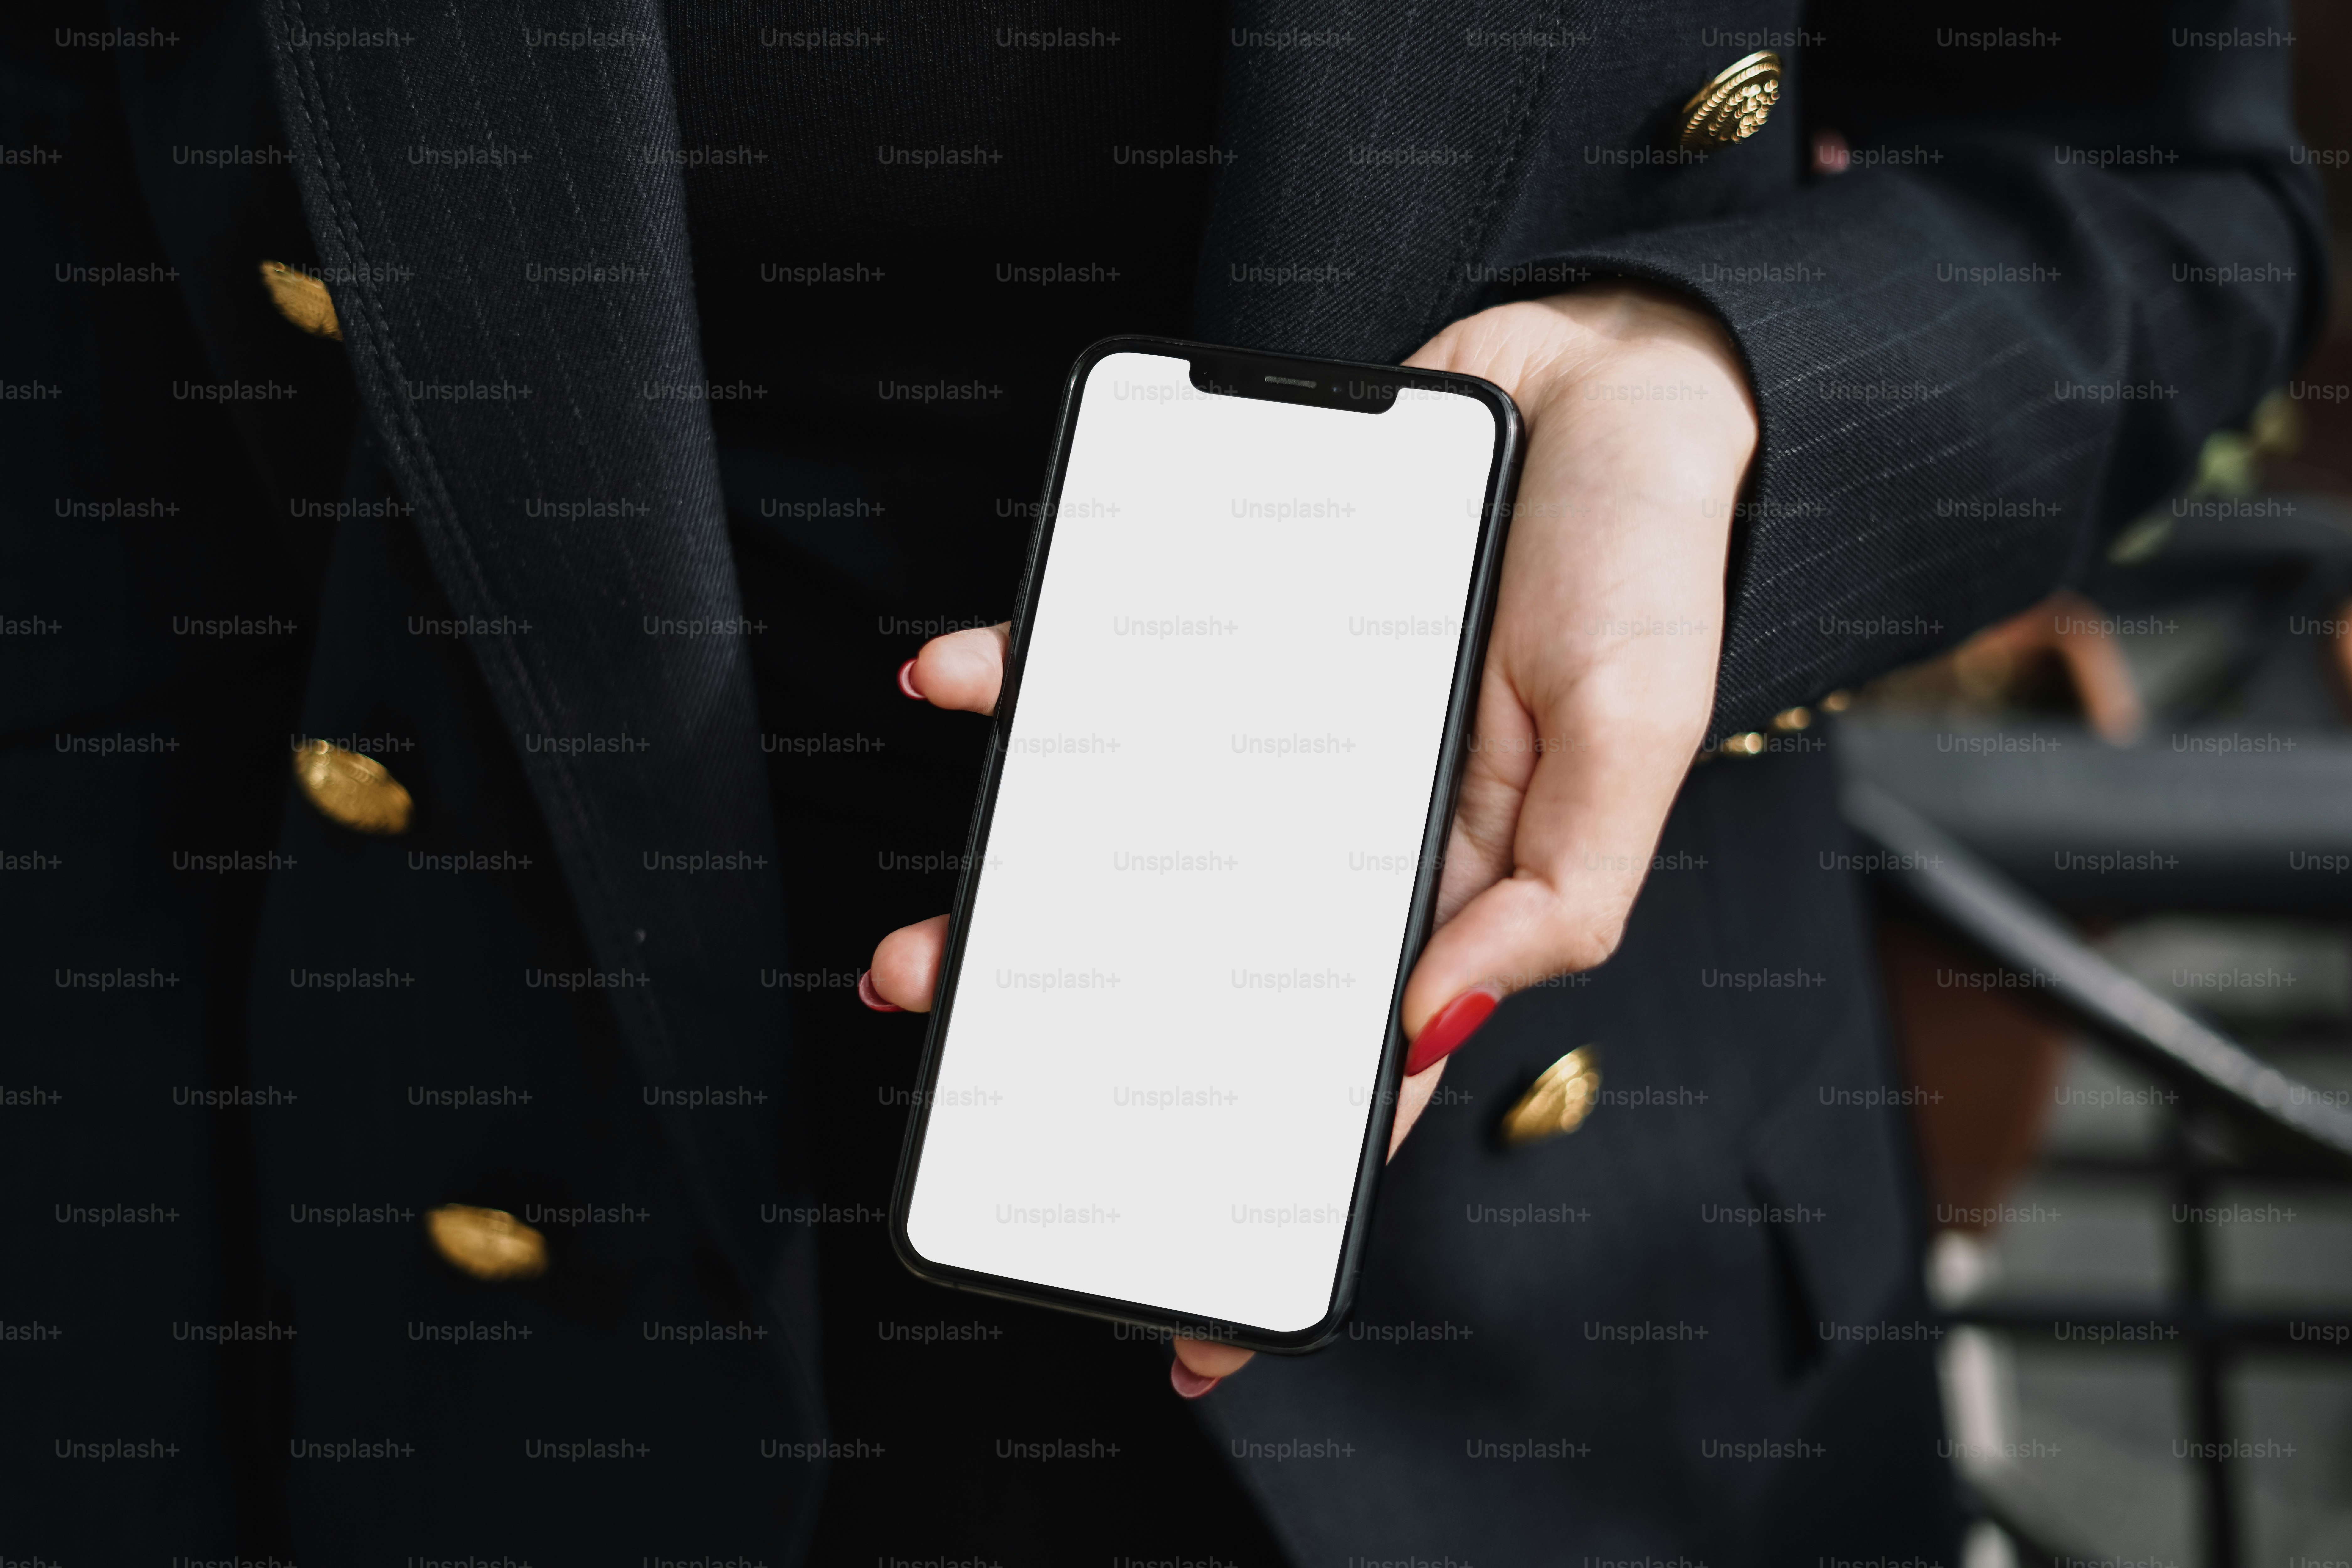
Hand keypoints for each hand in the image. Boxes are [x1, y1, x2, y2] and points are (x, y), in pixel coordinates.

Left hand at [866, 284, 1757, 1393]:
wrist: (1605, 380)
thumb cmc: (1640, 569)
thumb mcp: (1633, 744)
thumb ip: (1550, 899)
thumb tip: (1423, 1026)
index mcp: (1450, 882)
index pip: (1356, 1068)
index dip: (1277, 1180)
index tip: (1184, 1309)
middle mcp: (1348, 825)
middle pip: (1205, 964)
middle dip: (1093, 1043)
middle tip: (984, 1093)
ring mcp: (1279, 732)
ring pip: (1128, 837)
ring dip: (1018, 892)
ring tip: (919, 954)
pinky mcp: (1235, 630)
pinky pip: (1108, 665)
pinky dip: (1025, 674)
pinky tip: (952, 680)